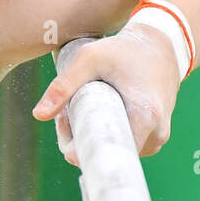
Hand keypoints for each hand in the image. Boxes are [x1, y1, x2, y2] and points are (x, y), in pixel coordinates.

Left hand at [30, 23, 180, 166]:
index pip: (107, 154)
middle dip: (79, 138)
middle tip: (66, 113)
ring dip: (90, 135)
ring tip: (79, 108)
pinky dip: (104, 134)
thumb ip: (63, 86)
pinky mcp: (154, 137)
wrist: (161, 46)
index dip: (78, 146)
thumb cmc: (124, 51)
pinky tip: (94, 113)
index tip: (64, 123)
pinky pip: (123, 146)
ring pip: (113, 152)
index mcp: (146, 117)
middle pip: (107, 154)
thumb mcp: (89, 59)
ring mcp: (157, 139)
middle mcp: (156, 135)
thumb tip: (38, 116)